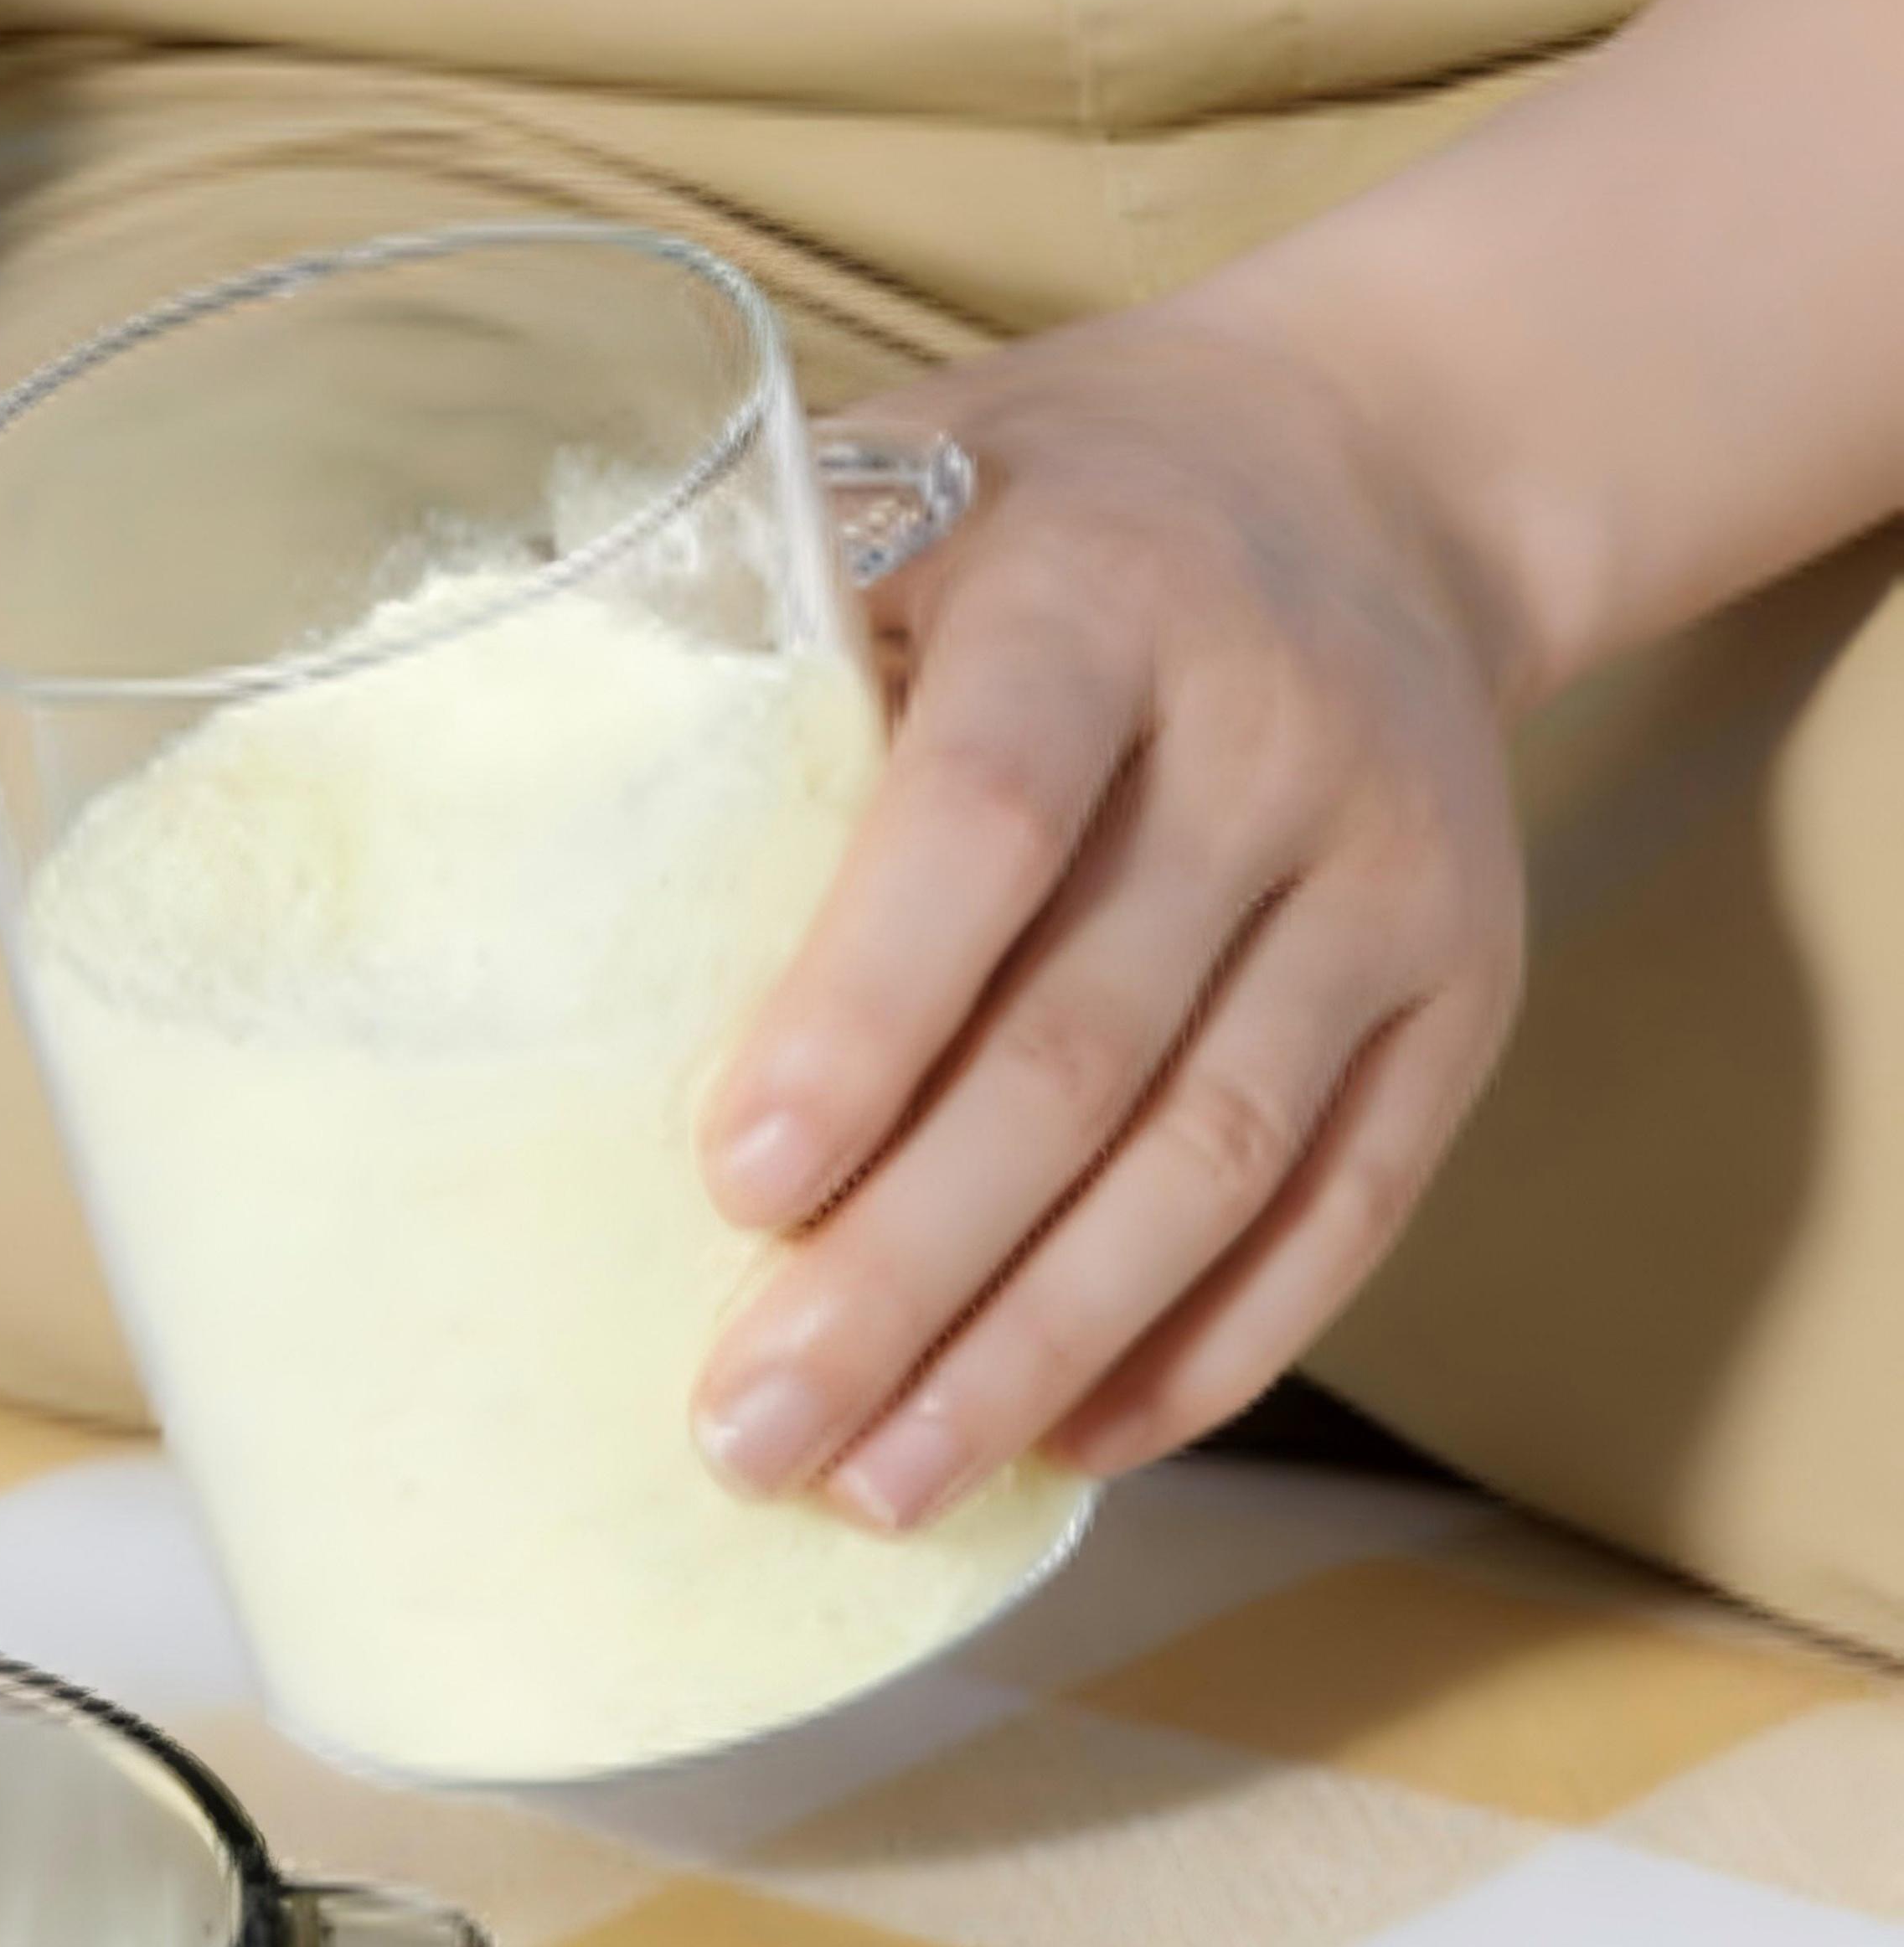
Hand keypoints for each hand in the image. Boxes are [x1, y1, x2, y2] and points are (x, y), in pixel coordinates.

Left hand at [692, 303, 1538, 1524]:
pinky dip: (1207, 1343)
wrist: (1374, 464)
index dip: (862, 1014)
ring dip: (1038, 1347)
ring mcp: (1389, 877)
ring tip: (876, 1481)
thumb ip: (743, 654)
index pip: (980, 826)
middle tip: (748, 1424)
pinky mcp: (1465, 987)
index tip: (737, 1183)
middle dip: (909, 1266)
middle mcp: (1269, 741)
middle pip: (1085, 1046)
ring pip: (1214, 1161)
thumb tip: (481, 841)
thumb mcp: (897, 488)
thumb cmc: (1045, 504)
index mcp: (1092, 601)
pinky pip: (1347, 1202)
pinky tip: (1069, 1443)